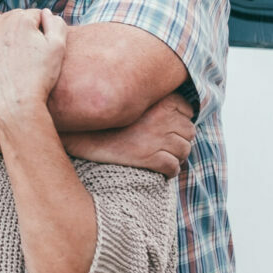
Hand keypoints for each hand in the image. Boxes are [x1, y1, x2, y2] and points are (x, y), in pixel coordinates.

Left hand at [0, 9, 66, 119]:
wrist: (14, 103)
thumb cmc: (39, 77)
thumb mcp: (58, 48)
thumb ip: (56, 24)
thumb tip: (45, 13)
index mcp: (23, 19)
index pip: (35, 15)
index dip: (41, 30)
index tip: (41, 46)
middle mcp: (1, 22)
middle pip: (15, 17)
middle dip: (22, 29)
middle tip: (27, 51)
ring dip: (2, 28)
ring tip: (8, 49)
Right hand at [64, 92, 195, 176]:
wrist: (83, 138)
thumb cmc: (104, 120)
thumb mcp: (129, 103)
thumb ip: (151, 100)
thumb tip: (178, 104)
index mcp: (160, 101)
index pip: (187, 110)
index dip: (178, 119)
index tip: (167, 125)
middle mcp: (162, 119)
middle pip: (189, 132)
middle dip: (179, 140)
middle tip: (164, 144)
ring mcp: (158, 140)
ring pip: (184, 151)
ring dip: (175, 156)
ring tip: (161, 157)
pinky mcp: (152, 159)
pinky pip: (172, 168)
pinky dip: (169, 171)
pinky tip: (158, 170)